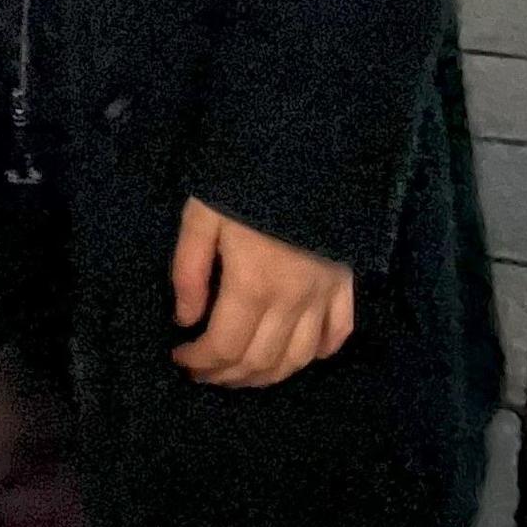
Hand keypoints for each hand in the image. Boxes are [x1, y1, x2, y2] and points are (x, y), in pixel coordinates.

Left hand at [170, 198, 353, 388]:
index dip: (200, 361)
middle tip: (203, 372)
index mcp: (253, 285)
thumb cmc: (245, 181)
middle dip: (226, 375)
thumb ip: (189, 271)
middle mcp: (293, 302)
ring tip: (239, 373)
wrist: (305, 150)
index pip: (225, 346)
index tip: (180, 358)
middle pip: (260, 361)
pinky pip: (338, 334)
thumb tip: (185, 320)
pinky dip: (317, 354)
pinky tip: (296, 356)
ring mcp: (324, 296)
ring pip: (298, 359)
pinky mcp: (346, 285)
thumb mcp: (202, 216)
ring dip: (266, 376)